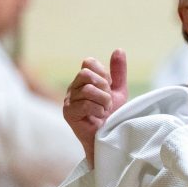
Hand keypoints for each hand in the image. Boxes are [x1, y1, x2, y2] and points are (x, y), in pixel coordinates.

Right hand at [63, 49, 128, 165]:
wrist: (110, 137)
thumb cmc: (113, 116)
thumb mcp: (118, 91)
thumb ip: (118, 72)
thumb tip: (118, 49)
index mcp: (82, 81)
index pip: (88, 63)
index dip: (103, 74)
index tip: (109, 87)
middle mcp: (73, 89)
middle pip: (85, 74)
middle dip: (103, 87)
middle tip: (108, 100)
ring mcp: (69, 101)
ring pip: (88, 89)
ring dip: (103, 100)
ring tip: (105, 110)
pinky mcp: (69, 114)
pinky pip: (85, 104)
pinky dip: (98, 110)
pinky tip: (100, 117)